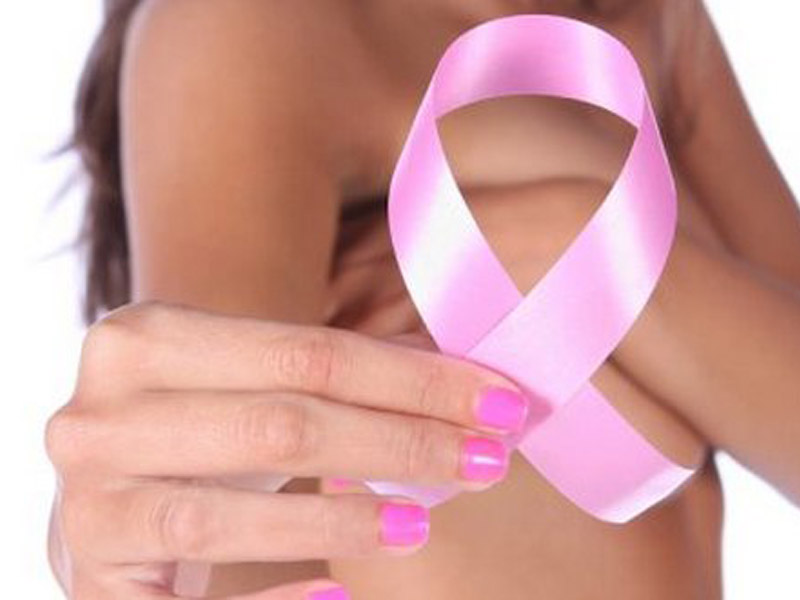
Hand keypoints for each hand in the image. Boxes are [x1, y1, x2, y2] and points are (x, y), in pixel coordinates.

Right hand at [45, 303, 528, 598]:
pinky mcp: (92, 585)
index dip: (413, 380)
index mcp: (144, 339)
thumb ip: (337, 376)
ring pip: (233, 515)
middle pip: (282, 424)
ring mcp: (88, 503)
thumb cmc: (200, 425)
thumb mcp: (251, 381)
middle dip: (401, 442)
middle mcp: (99, 415)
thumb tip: (463, 386)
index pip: (309, 353)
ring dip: (346, 521)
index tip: (498, 402)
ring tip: (422, 522)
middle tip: (486, 459)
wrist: (108, 484)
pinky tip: (343, 597)